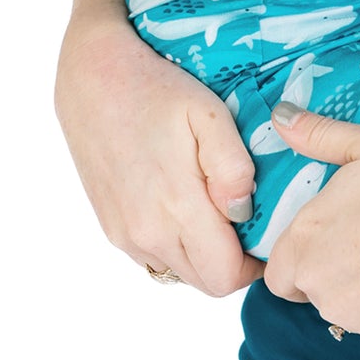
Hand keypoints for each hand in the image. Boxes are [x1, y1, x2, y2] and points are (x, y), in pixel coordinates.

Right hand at [54, 11, 263, 296]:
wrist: (92, 78)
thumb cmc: (156, 90)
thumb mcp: (208, 114)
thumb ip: (232, 168)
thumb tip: (244, 212)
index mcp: (174, 210)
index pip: (225, 277)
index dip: (255, 263)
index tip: (267, 233)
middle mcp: (144, 234)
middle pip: (205, 281)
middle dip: (233, 261)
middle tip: (247, 220)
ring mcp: (123, 234)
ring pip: (179, 271)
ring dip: (205, 254)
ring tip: (216, 209)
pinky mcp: (110, 227)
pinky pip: (154, 257)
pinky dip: (177, 245)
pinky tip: (184, 205)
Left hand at [264, 109, 359, 338]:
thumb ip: (319, 135)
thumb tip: (281, 116)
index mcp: (304, 240)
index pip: (278, 273)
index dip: (299, 259)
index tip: (330, 241)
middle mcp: (318, 285)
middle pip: (313, 290)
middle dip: (336, 273)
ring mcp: (352, 314)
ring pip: (348, 308)